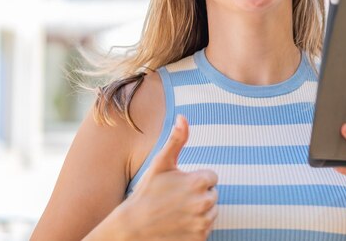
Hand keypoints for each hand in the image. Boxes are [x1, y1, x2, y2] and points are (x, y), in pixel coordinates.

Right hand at [114, 115, 217, 240]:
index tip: (180, 185)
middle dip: (198, 196)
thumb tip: (183, 116)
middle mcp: (205, 203)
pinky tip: (178, 226)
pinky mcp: (200, 239)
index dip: (196, 179)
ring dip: (199, 212)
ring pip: (211, 212)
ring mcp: (203, 223)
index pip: (211, 177)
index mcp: (200, 181)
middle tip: (176, 200)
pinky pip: (205, 229)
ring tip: (177, 212)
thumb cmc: (146, 193)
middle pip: (212, 195)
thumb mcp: (161, 164)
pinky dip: (195, 228)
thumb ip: (176, 139)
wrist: (132, 229)